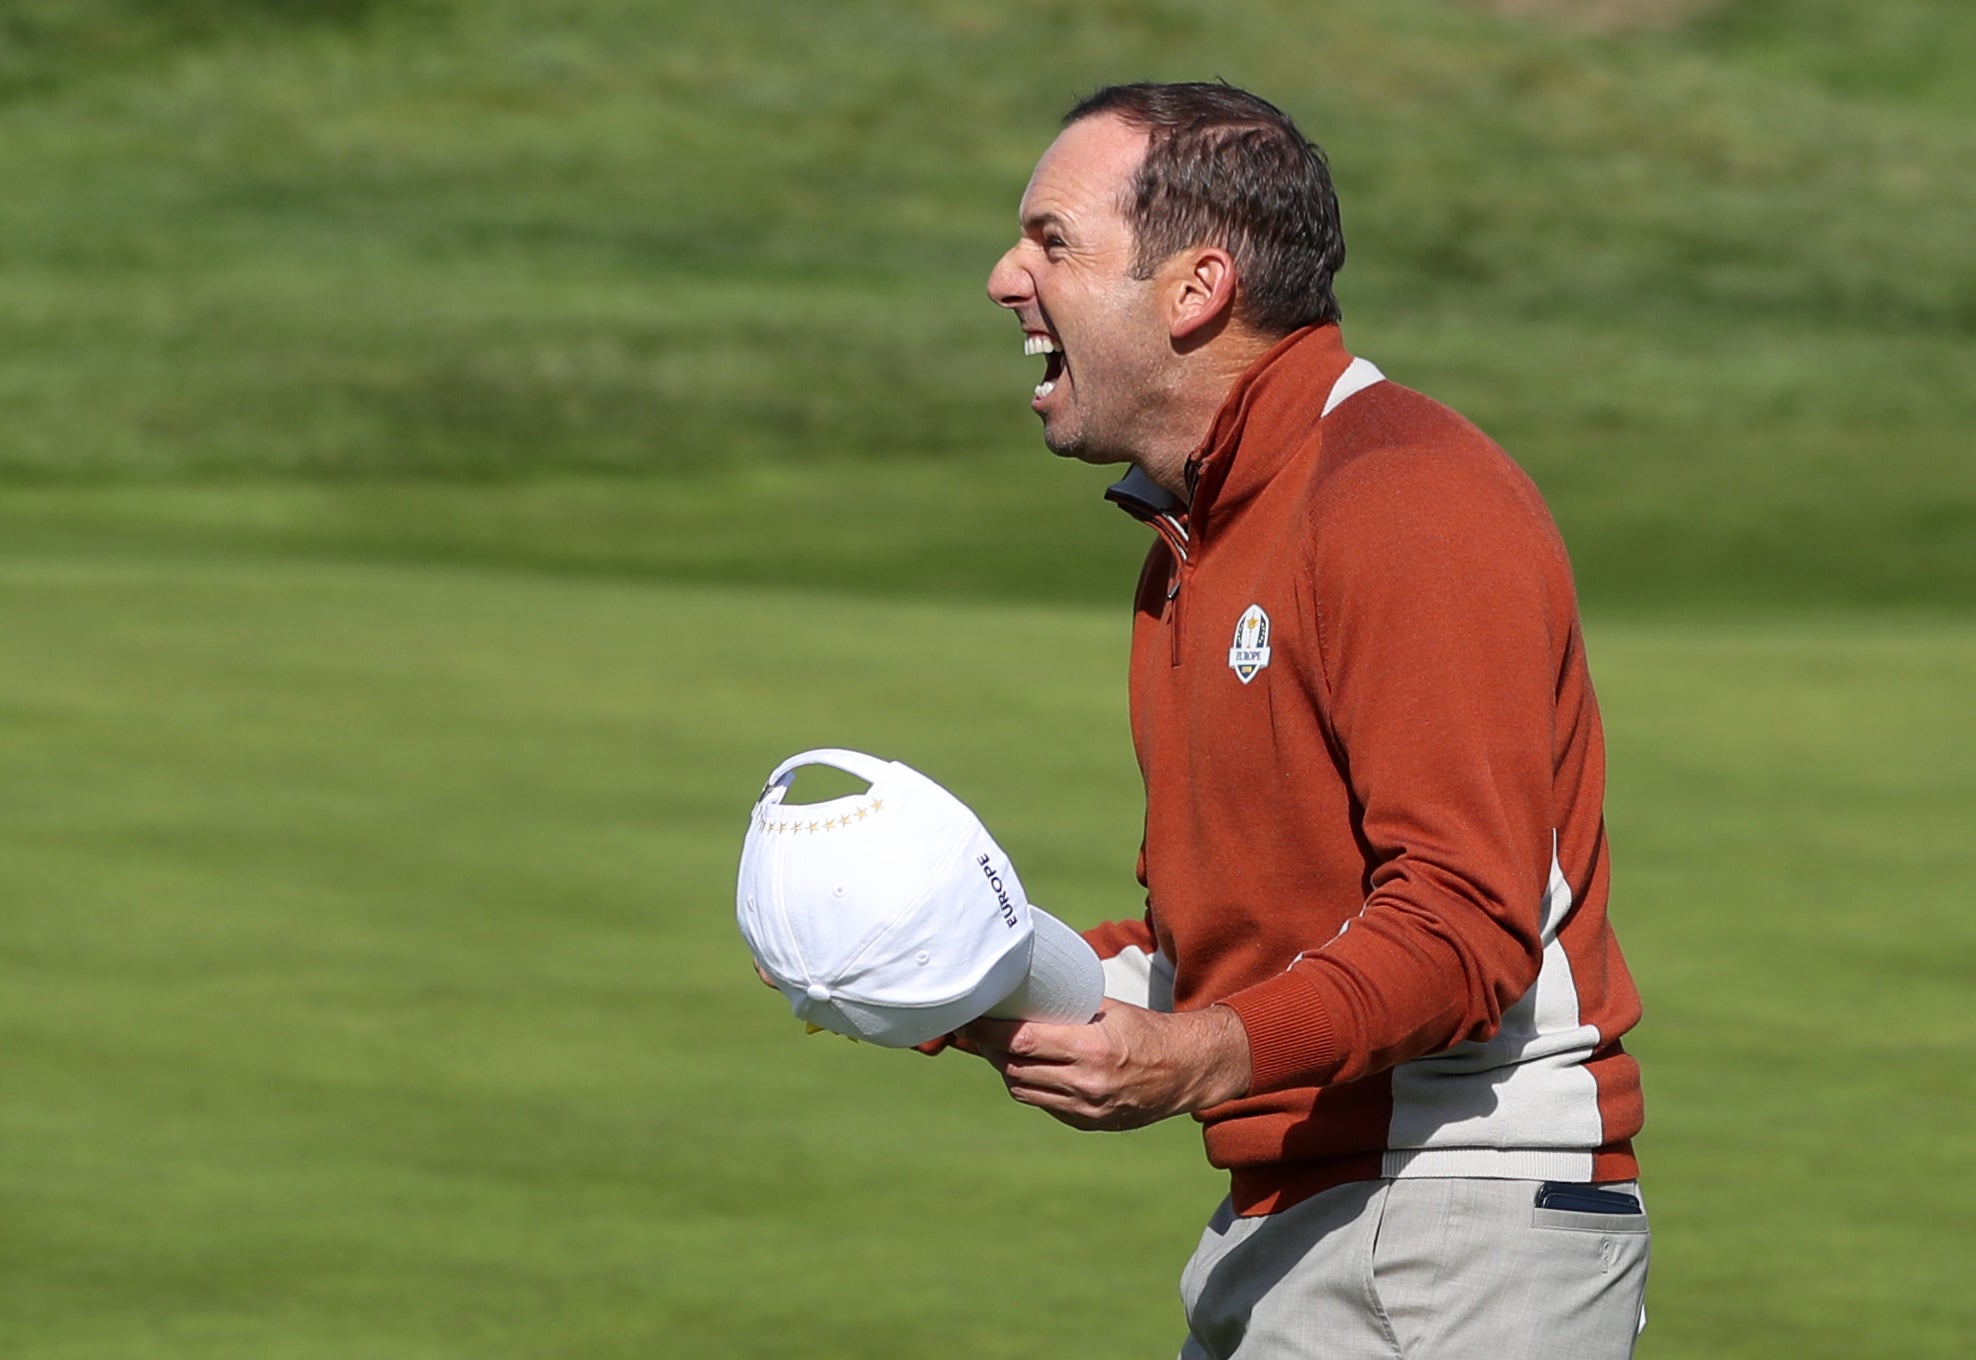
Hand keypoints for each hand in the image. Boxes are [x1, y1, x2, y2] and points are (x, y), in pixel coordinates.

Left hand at [957, 999, 1251, 1130]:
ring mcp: (1087, 1110)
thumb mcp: (1109, 1008)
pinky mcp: (1088, 1123)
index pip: (1023, 1042)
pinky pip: (1043, 1104)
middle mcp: (1087, 1084)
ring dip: (1005, 1068)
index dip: (989, 1032)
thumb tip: (1020, 992)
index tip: (970, 1019)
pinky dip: (1029, 1084)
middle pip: (1015, 1068)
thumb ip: (1066, 1006)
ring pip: (1023, 1090)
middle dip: (989, 1049)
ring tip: (997, 1047)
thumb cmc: (1147, 1030)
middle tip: (976, 1030)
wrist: (1186, 1071)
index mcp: (1093, 1049)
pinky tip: (1027, 1067)